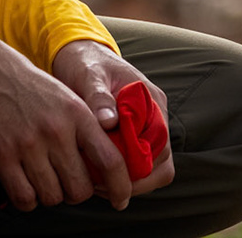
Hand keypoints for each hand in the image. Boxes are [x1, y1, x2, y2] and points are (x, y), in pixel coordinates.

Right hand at [0, 33, 137, 211]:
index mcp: (76, 113)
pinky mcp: (0, 156)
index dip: (120, 187)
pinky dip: (26, 199)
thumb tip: (103, 169)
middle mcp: (55, 130)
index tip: (120, 200)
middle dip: (74, 193)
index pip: (110, 160)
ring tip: (40, 178)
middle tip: (64, 182)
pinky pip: (24, 198)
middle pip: (80, 189)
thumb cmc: (23, 86)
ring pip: (53, 197)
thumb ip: (84, 130)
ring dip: (49, 195)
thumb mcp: (64, 98)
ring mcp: (27, 144)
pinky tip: (23, 183)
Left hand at [50, 39, 174, 197]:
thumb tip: (108, 122)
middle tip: (101, 187)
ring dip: (130, 181)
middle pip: (161, 163)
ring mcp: (147, 127)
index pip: (160, 144)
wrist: (80, 55)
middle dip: (135, 180)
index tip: (111, 174)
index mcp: (150, 100)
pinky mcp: (134, 134)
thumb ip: (98, 97)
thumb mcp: (89, 76)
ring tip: (98, 185)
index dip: (140, 165)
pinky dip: (122, 174)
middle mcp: (155, 116)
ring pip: (153, 168)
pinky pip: (138, 163)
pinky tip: (98, 175)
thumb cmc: (85, 63)